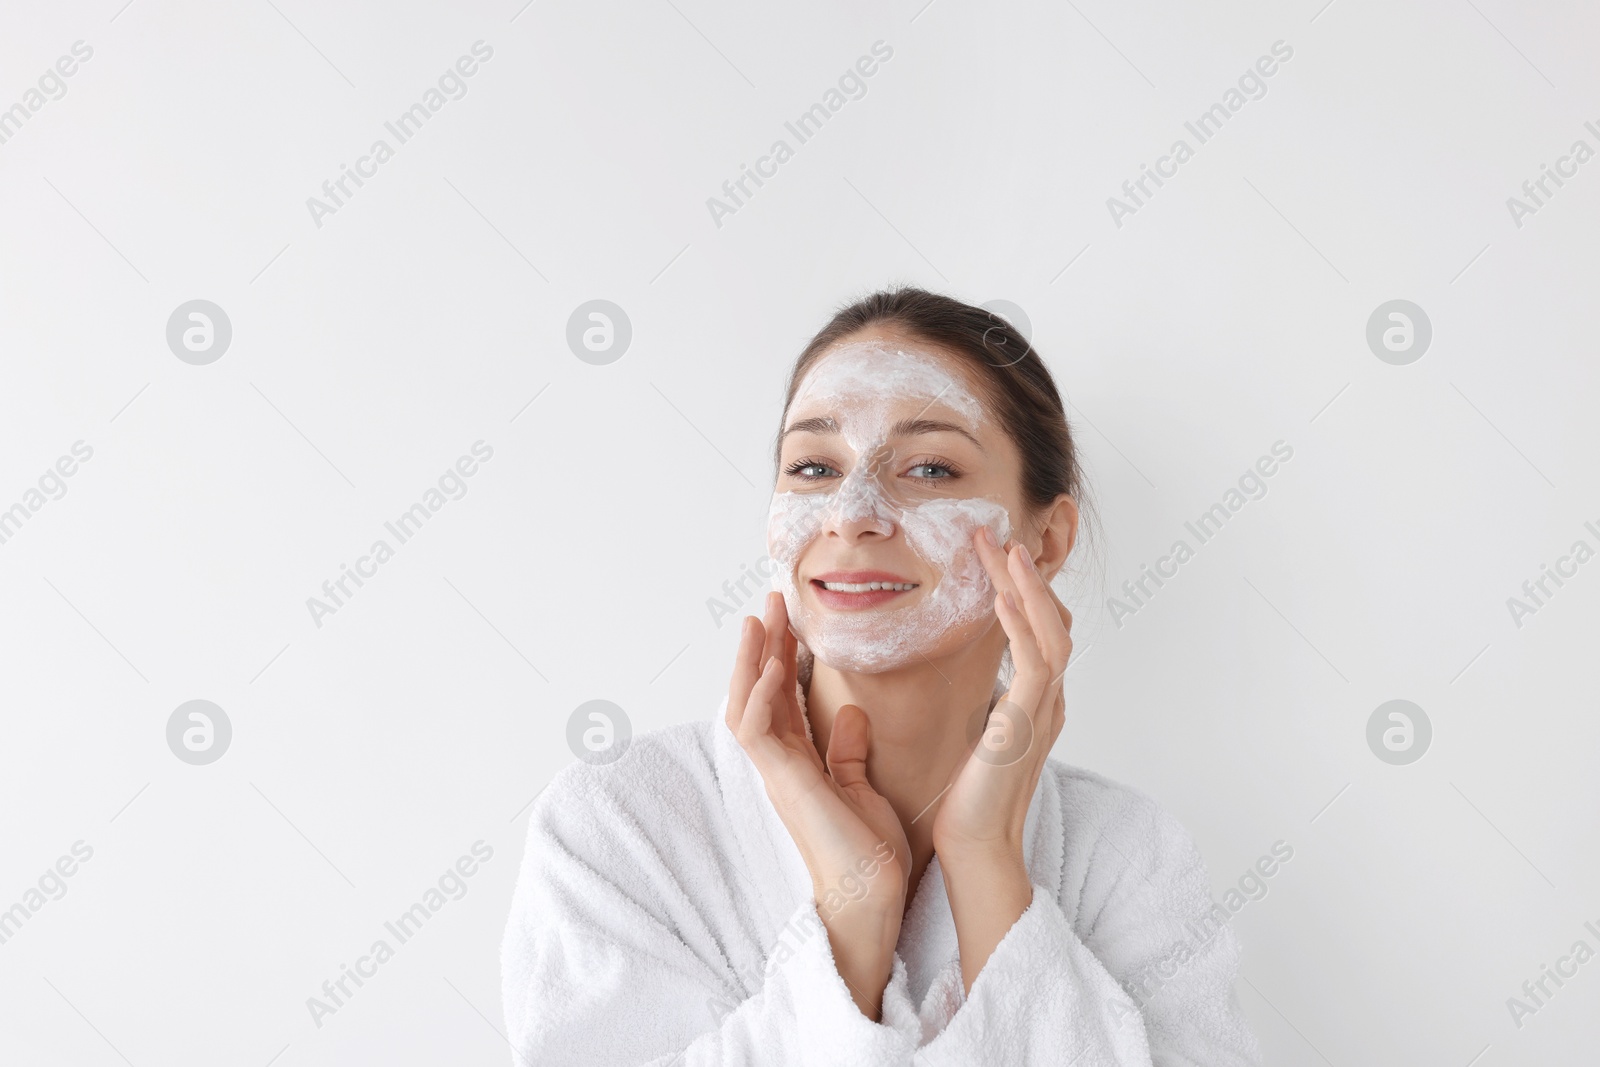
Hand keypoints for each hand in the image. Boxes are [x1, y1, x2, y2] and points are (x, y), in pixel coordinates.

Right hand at [726, 591, 911, 1016]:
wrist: (871, 896)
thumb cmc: (868, 854)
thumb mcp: (861, 788)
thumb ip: (849, 753)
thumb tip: (851, 712)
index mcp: (799, 764)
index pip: (781, 699)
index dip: (780, 658)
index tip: (788, 621)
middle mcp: (780, 765)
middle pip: (756, 693)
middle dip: (760, 646)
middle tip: (769, 602)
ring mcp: (776, 774)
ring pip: (745, 705)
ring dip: (750, 660)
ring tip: (760, 618)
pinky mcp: (783, 783)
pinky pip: (757, 732)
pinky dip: (761, 696)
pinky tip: (771, 666)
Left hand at [931, 528, 1071, 863]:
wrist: (976, 849)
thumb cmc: (967, 804)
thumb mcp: (977, 741)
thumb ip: (987, 710)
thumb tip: (981, 691)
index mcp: (1037, 704)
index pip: (1040, 631)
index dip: (1022, 591)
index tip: (993, 558)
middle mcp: (1049, 701)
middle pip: (1051, 620)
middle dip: (1024, 575)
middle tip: (994, 534)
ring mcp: (1045, 710)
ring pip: (1051, 629)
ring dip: (1026, 584)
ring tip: (1002, 546)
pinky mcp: (1029, 721)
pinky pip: (1036, 658)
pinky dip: (1023, 621)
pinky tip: (1003, 593)